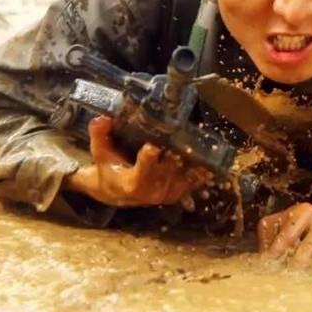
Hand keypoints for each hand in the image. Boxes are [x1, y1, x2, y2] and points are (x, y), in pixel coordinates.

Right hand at [65, 116, 212, 207]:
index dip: (147, 160)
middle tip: (184, 137)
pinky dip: (202, 171)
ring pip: (184, 176)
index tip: (151, 147)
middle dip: (175, 155)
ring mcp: (167, 193)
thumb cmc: (109, 169)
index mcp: (132, 182)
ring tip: (201, 145)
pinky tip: (211, 159)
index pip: (141, 171)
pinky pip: (194, 182)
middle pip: (168, 170)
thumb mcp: (101, 153)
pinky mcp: (179, 192)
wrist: (117, 193)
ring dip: (193, 162)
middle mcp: (152, 191)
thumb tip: (102, 119)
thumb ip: (100, 135)